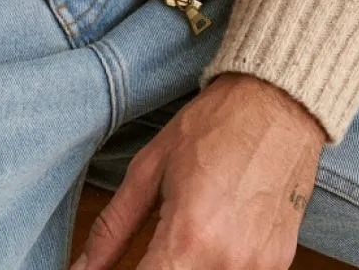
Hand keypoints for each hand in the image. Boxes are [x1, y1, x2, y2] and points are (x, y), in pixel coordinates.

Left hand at [69, 71, 326, 269]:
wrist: (277, 105)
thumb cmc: (213, 126)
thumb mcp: (150, 168)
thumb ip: (112, 228)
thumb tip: (81, 268)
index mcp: (189, 238)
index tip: (117, 269)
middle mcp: (227, 263)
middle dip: (156, 268)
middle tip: (154, 245)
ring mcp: (258, 269)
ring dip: (186, 264)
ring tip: (183, 237)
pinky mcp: (277, 266)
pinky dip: (215, 264)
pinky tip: (212, 238)